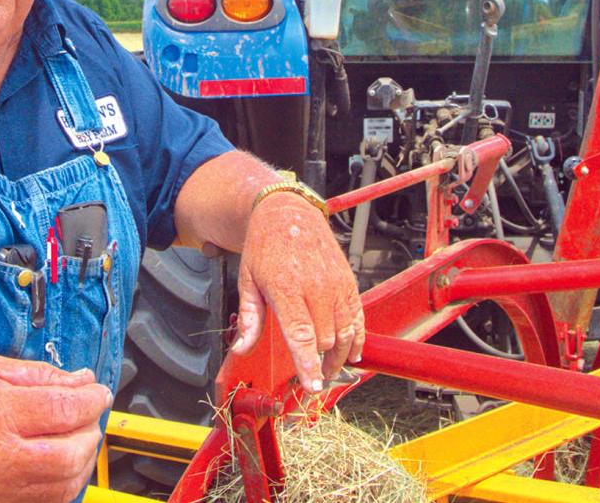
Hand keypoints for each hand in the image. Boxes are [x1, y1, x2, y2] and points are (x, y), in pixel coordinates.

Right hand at [0, 355, 111, 502]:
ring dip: (84, 458)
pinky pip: (48, 501)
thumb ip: (40, 375)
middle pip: (71, 453)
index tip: (97, 391)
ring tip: (79, 436)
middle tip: (89, 413)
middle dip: (91, 430)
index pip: (65, 409)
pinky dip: (66, 482)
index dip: (92, 398)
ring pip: (65, 484)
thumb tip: (79, 380)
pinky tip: (64, 461)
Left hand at [231, 192, 364, 390]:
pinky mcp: (348, 280)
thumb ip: (248, 318)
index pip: (301, 334)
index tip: (312, 386)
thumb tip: (240, 349)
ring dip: (341, 356)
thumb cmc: (264, 248)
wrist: (287, 213)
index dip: (308, 364)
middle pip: (326, 339)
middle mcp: (315, 287)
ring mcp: (335, 283)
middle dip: (321, 364)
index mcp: (286, 288)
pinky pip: (358, 316)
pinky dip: (358, 337)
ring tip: (331, 370)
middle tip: (313, 378)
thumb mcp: (247, 281)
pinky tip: (353, 352)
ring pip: (346, 331)